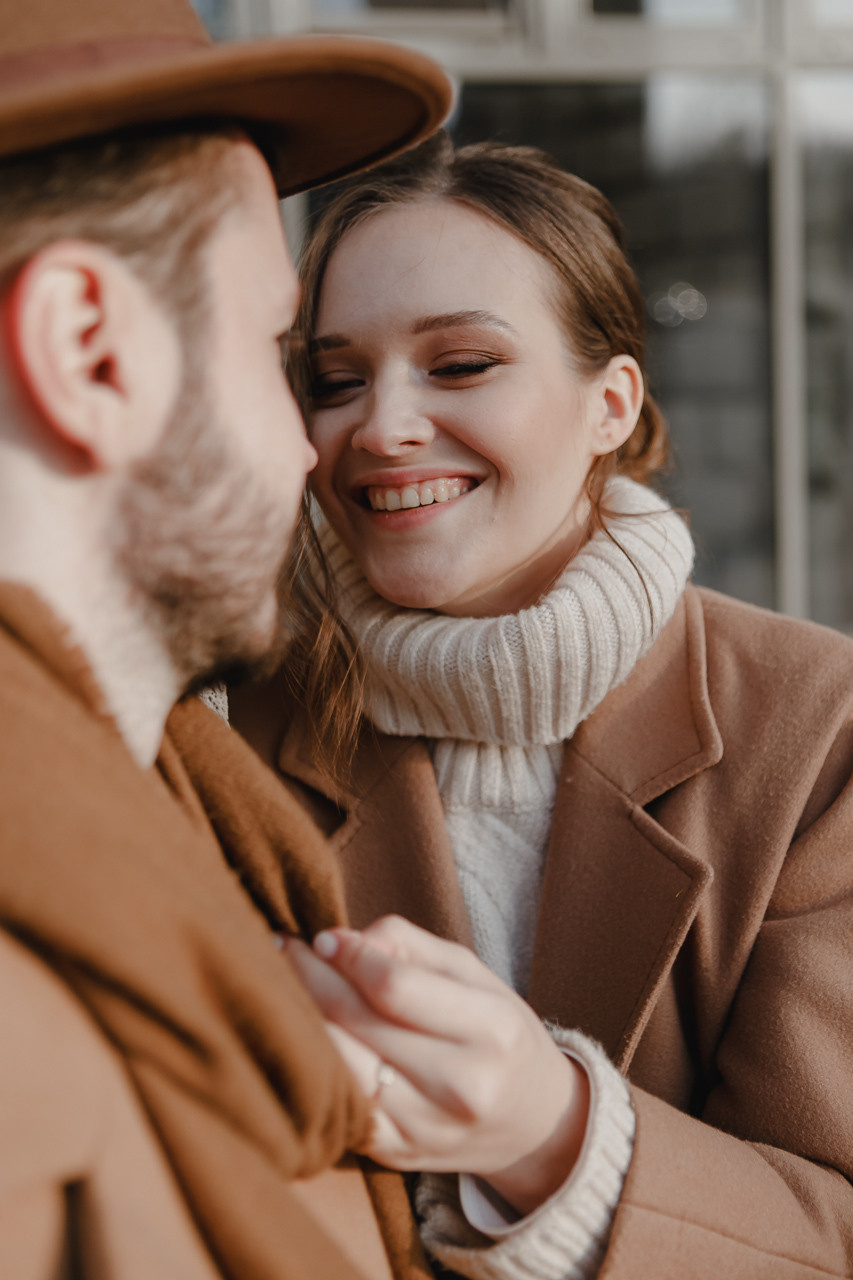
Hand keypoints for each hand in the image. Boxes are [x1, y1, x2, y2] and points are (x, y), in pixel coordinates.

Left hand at [285, 915, 589, 1214]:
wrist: (534, 1123)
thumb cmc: (496, 1033)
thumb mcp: (474, 975)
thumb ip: (411, 947)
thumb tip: (341, 940)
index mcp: (490, 1029)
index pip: (394, 986)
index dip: (348, 956)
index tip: (321, 936)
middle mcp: (461, 1086)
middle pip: (358, 1023)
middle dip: (310, 977)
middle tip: (282, 947)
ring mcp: (427, 1128)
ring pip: (339, 1066)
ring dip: (300, 1020)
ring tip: (279, 986)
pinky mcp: (397, 1153)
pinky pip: (337, 1106)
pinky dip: (314, 1069)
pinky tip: (299, 1039)